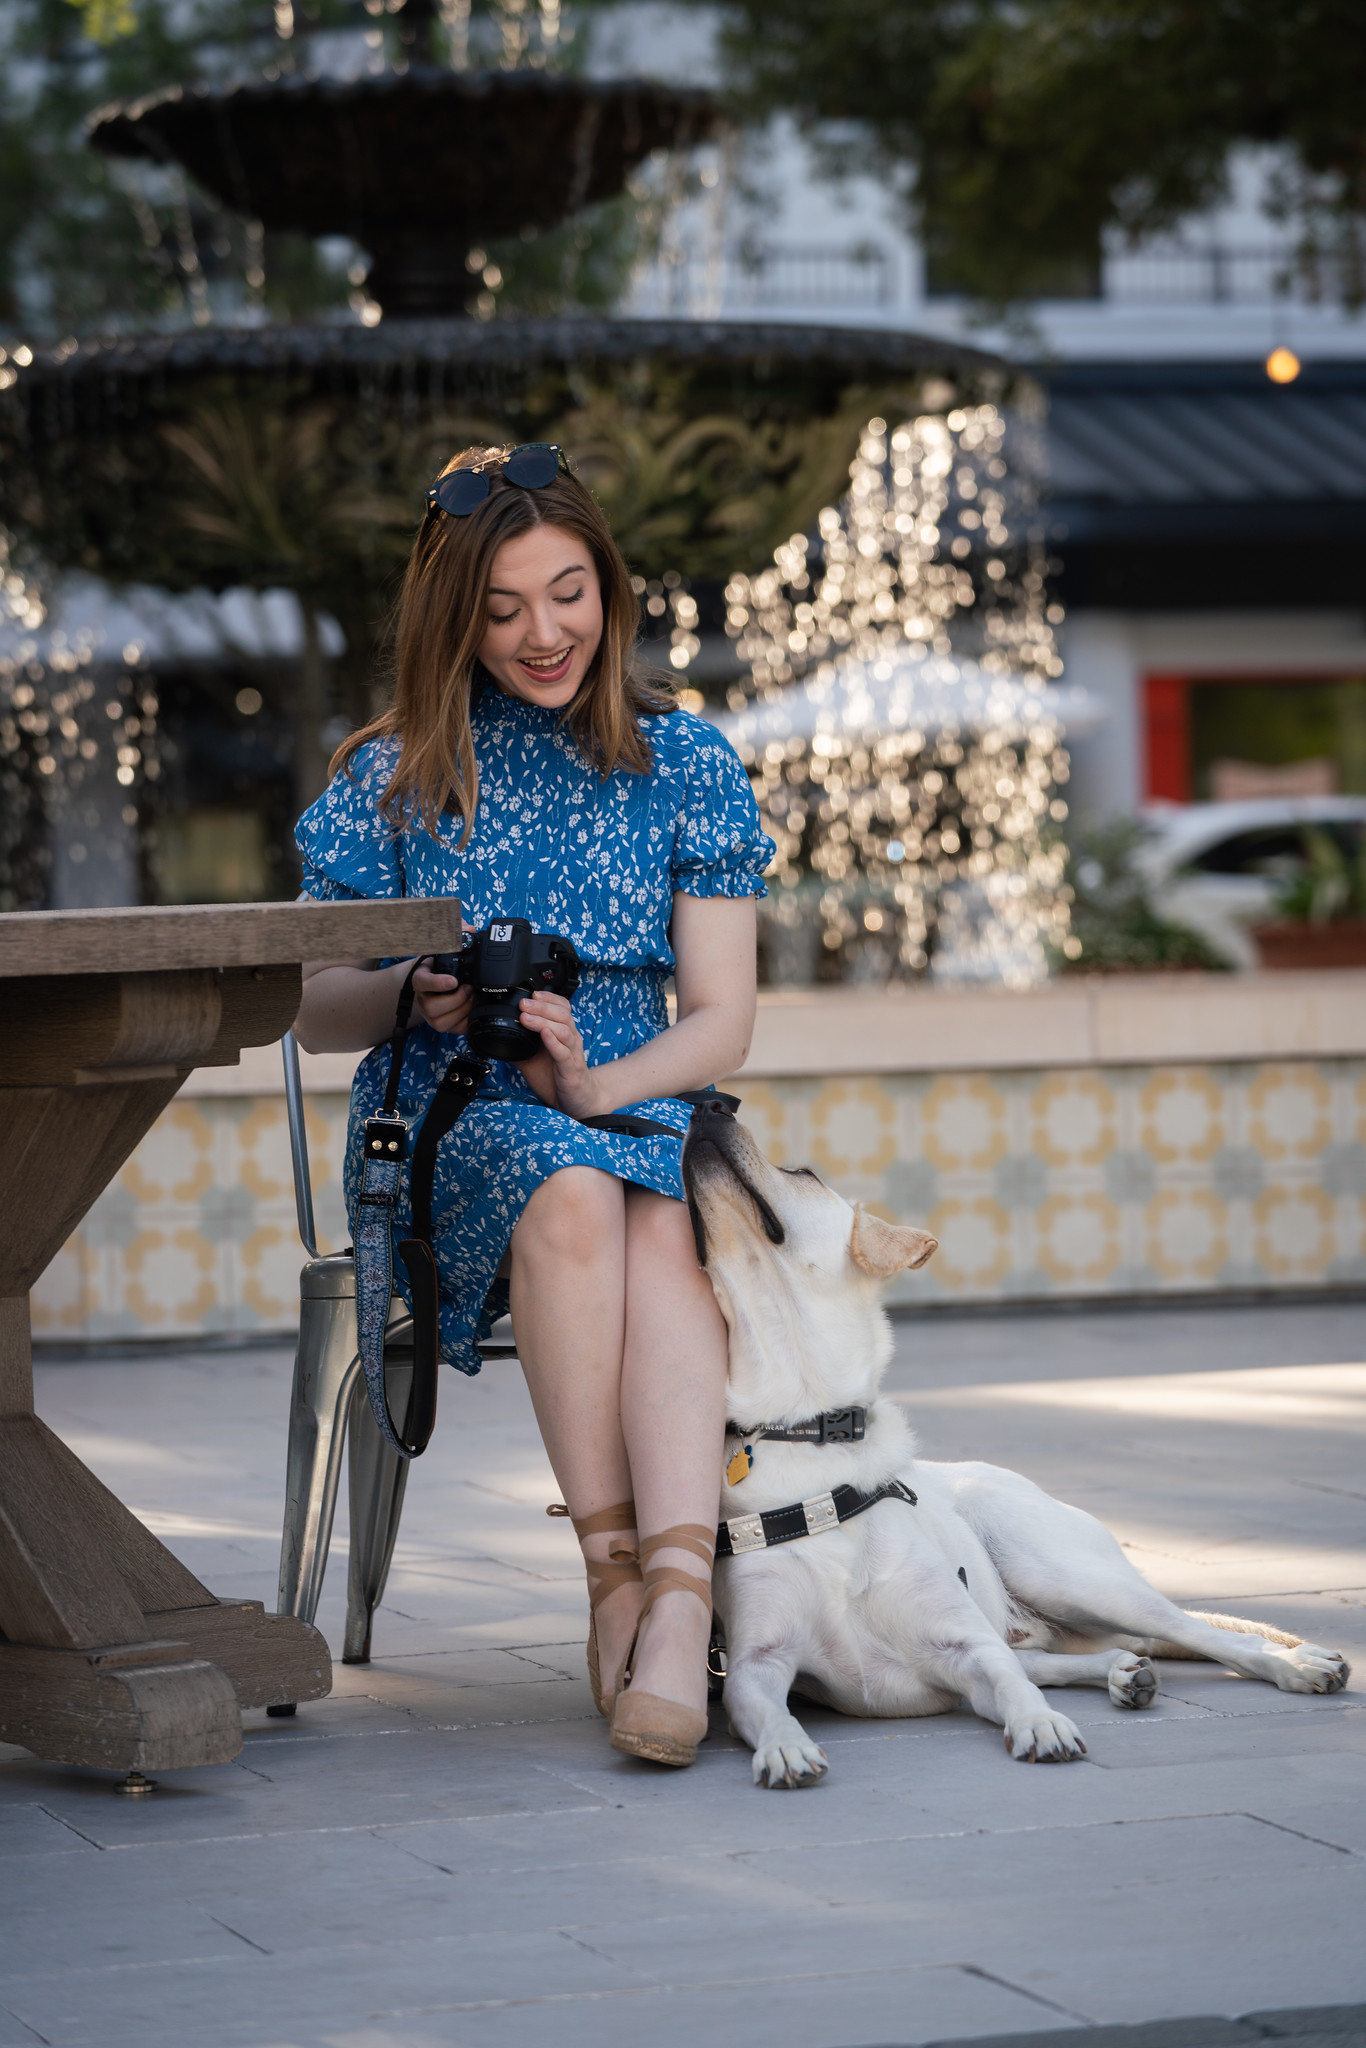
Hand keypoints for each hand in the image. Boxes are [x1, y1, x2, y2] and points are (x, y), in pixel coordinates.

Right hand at [411, 961, 472, 1037]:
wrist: (437, 985)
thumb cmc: (441, 971)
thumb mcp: (441, 959)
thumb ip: (449, 955)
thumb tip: (466, 950)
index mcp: (419, 981)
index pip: (421, 982)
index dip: (437, 983)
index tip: (453, 981)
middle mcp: (422, 1000)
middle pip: (431, 1007)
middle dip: (456, 999)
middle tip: (469, 989)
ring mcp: (430, 1016)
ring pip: (441, 1023)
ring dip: (462, 1011)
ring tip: (472, 999)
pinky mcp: (443, 1026)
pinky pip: (454, 1030)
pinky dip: (467, 1022)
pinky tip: (473, 1010)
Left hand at [513, 992, 603, 1118]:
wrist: (577, 1099)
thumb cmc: (557, 1076)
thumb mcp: (533, 1058)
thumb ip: (519, 1046)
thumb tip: (497, 1037)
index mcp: (564, 1033)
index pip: (562, 1007)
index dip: (548, 998)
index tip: (531, 993)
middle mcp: (571, 1039)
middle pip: (562, 1014)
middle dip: (541, 1007)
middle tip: (523, 1004)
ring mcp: (572, 1053)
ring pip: (563, 1030)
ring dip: (543, 1021)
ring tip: (526, 1017)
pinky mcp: (571, 1069)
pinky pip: (564, 1053)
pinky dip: (553, 1042)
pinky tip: (544, 1035)